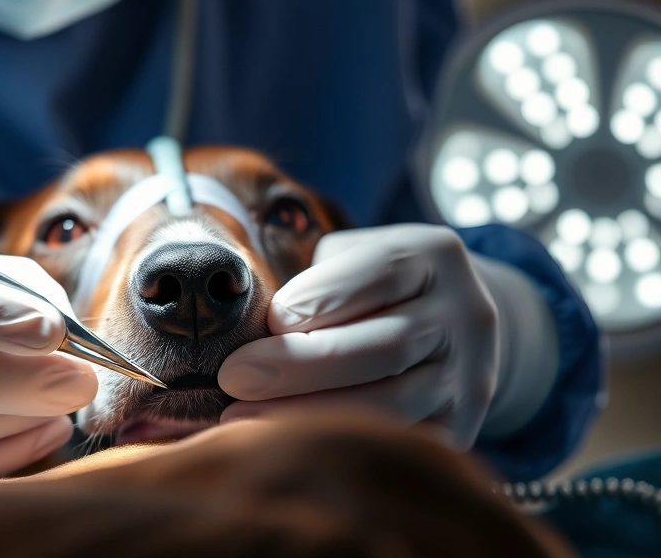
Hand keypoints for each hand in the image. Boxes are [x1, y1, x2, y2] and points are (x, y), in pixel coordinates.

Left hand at [218, 224, 501, 447]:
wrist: (455, 328)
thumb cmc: (373, 287)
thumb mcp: (351, 256)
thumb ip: (312, 279)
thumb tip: (243, 324)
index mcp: (433, 257)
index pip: (379, 274)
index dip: (317, 299)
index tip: (265, 322)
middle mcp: (465, 315)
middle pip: (384, 348)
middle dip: (300, 366)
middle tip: (233, 377)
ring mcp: (468, 377)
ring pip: (391, 405)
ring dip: (309, 413)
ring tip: (242, 418)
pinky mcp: (461, 428)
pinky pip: (398, 443)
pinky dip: (339, 445)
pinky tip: (287, 443)